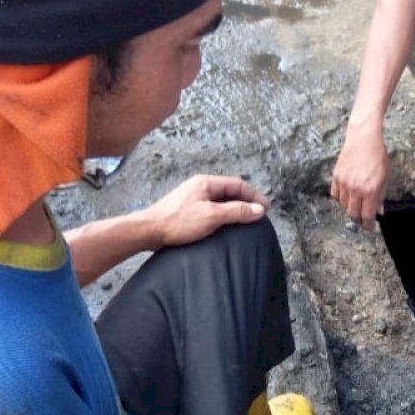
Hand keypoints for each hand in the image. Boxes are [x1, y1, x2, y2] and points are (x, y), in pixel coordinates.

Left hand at [142, 175, 270, 247]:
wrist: (148, 231)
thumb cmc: (177, 222)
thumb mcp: (212, 216)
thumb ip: (237, 211)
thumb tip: (259, 210)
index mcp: (207, 183)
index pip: (238, 185)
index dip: (254, 196)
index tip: (266, 208)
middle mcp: (200, 186)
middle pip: (230, 191)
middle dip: (246, 201)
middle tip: (258, 215)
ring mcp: (193, 198)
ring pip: (221, 200)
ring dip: (235, 209)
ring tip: (246, 221)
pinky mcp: (187, 210)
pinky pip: (212, 208)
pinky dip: (224, 214)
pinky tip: (226, 226)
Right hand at [331, 121, 388, 231]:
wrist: (363, 139)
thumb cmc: (377, 155)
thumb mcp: (385, 176)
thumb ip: (381, 195)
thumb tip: (378, 211)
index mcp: (370, 190)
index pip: (367, 216)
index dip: (369, 225)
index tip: (371, 227)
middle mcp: (356, 189)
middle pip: (353, 214)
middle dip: (359, 220)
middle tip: (363, 221)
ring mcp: (344, 183)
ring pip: (344, 206)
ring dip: (350, 209)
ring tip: (357, 207)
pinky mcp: (336, 177)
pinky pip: (335, 195)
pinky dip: (341, 199)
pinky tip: (347, 198)